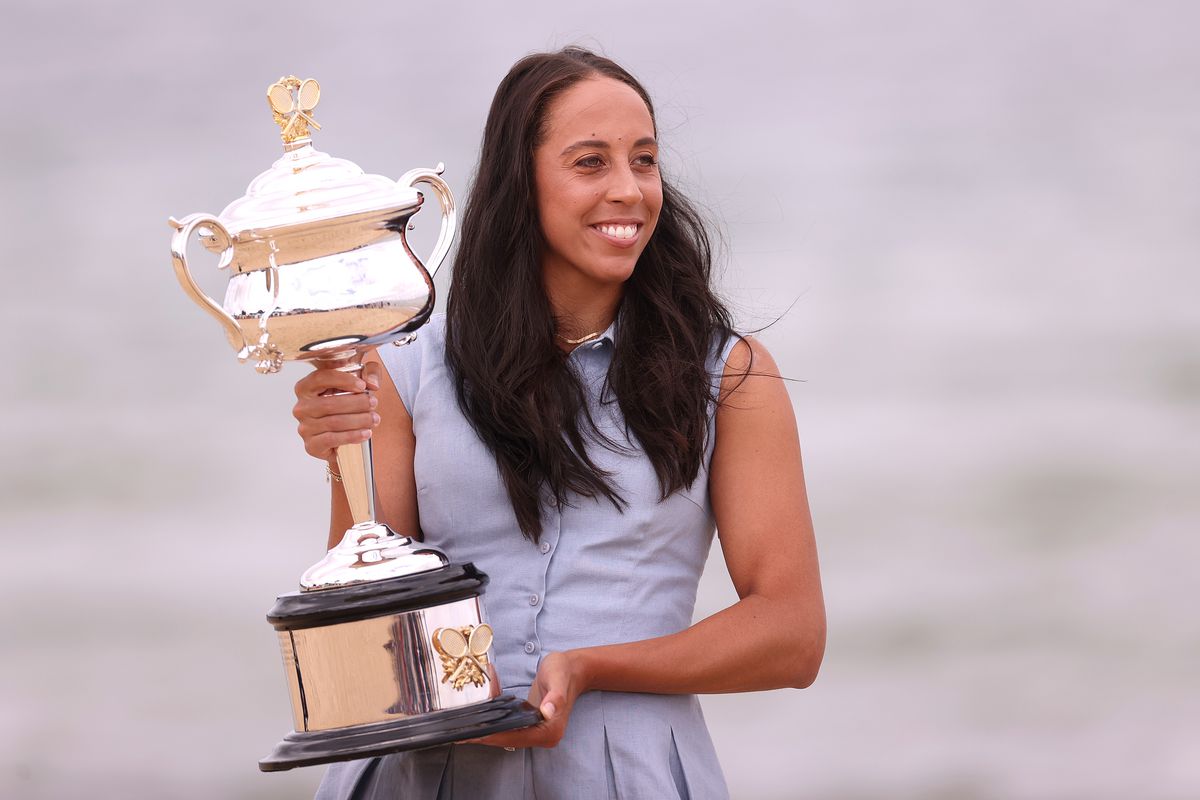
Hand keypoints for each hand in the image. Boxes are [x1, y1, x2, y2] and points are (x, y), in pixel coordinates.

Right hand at [292, 360, 383, 461]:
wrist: (342, 437)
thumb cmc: (347, 405)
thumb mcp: (360, 383)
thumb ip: (370, 373)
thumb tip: (373, 383)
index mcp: (306, 388)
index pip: (320, 378)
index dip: (342, 380)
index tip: (362, 386)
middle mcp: (301, 408)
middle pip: (329, 404)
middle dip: (356, 403)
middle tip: (373, 403)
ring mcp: (305, 428)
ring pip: (333, 422)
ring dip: (359, 420)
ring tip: (374, 419)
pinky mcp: (312, 445)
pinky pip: (332, 439)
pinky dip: (352, 436)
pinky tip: (366, 433)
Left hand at [471, 651, 585, 749]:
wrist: (572, 669)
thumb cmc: (565, 671)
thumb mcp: (558, 679)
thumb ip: (555, 697)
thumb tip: (548, 711)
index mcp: (550, 730)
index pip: (515, 737)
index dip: (493, 736)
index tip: (472, 735)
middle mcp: (543, 735)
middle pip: (508, 739)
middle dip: (484, 736)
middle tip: (458, 734)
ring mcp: (537, 730)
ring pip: (506, 734)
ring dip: (486, 729)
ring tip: (463, 726)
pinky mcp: (530, 723)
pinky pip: (508, 725)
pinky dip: (494, 718)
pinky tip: (483, 708)